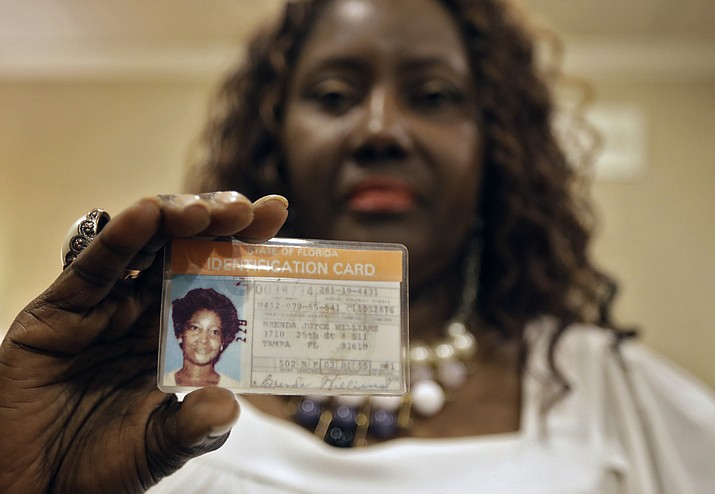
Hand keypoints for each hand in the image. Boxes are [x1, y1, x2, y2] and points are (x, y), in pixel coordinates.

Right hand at [0, 192, 288, 493]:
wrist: (34, 488)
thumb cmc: (98, 467)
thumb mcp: (160, 448)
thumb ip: (194, 427)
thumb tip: (229, 406)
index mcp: (173, 335)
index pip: (215, 276)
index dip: (244, 244)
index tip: (275, 214)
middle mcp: (142, 311)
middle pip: (182, 248)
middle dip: (215, 222)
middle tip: (246, 211)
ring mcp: (102, 307)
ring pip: (142, 246)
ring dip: (173, 219)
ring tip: (204, 212)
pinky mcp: (59, 311)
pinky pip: (92, 268)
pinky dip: (119, 239)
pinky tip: (144, 215)